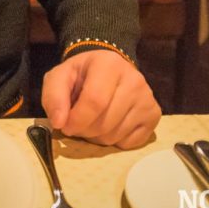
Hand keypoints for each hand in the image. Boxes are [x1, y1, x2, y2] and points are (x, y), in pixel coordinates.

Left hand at [40, 49, 160, 148]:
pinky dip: (115, 141)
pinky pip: (130, 143)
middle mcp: (134, 80)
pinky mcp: (154, 115)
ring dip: (97, 137)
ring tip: (93, 122)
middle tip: (77, 123)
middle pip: (105, 123)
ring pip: (115, 135)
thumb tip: (59, 122)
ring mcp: (147, 98)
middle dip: (84, 131)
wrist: (107, 71)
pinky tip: (110, 124)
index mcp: (109, 64)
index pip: (95, 101)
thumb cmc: (82, 76)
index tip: (65, 126)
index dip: (76, 120)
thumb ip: (53, 96)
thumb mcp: (60, 77)